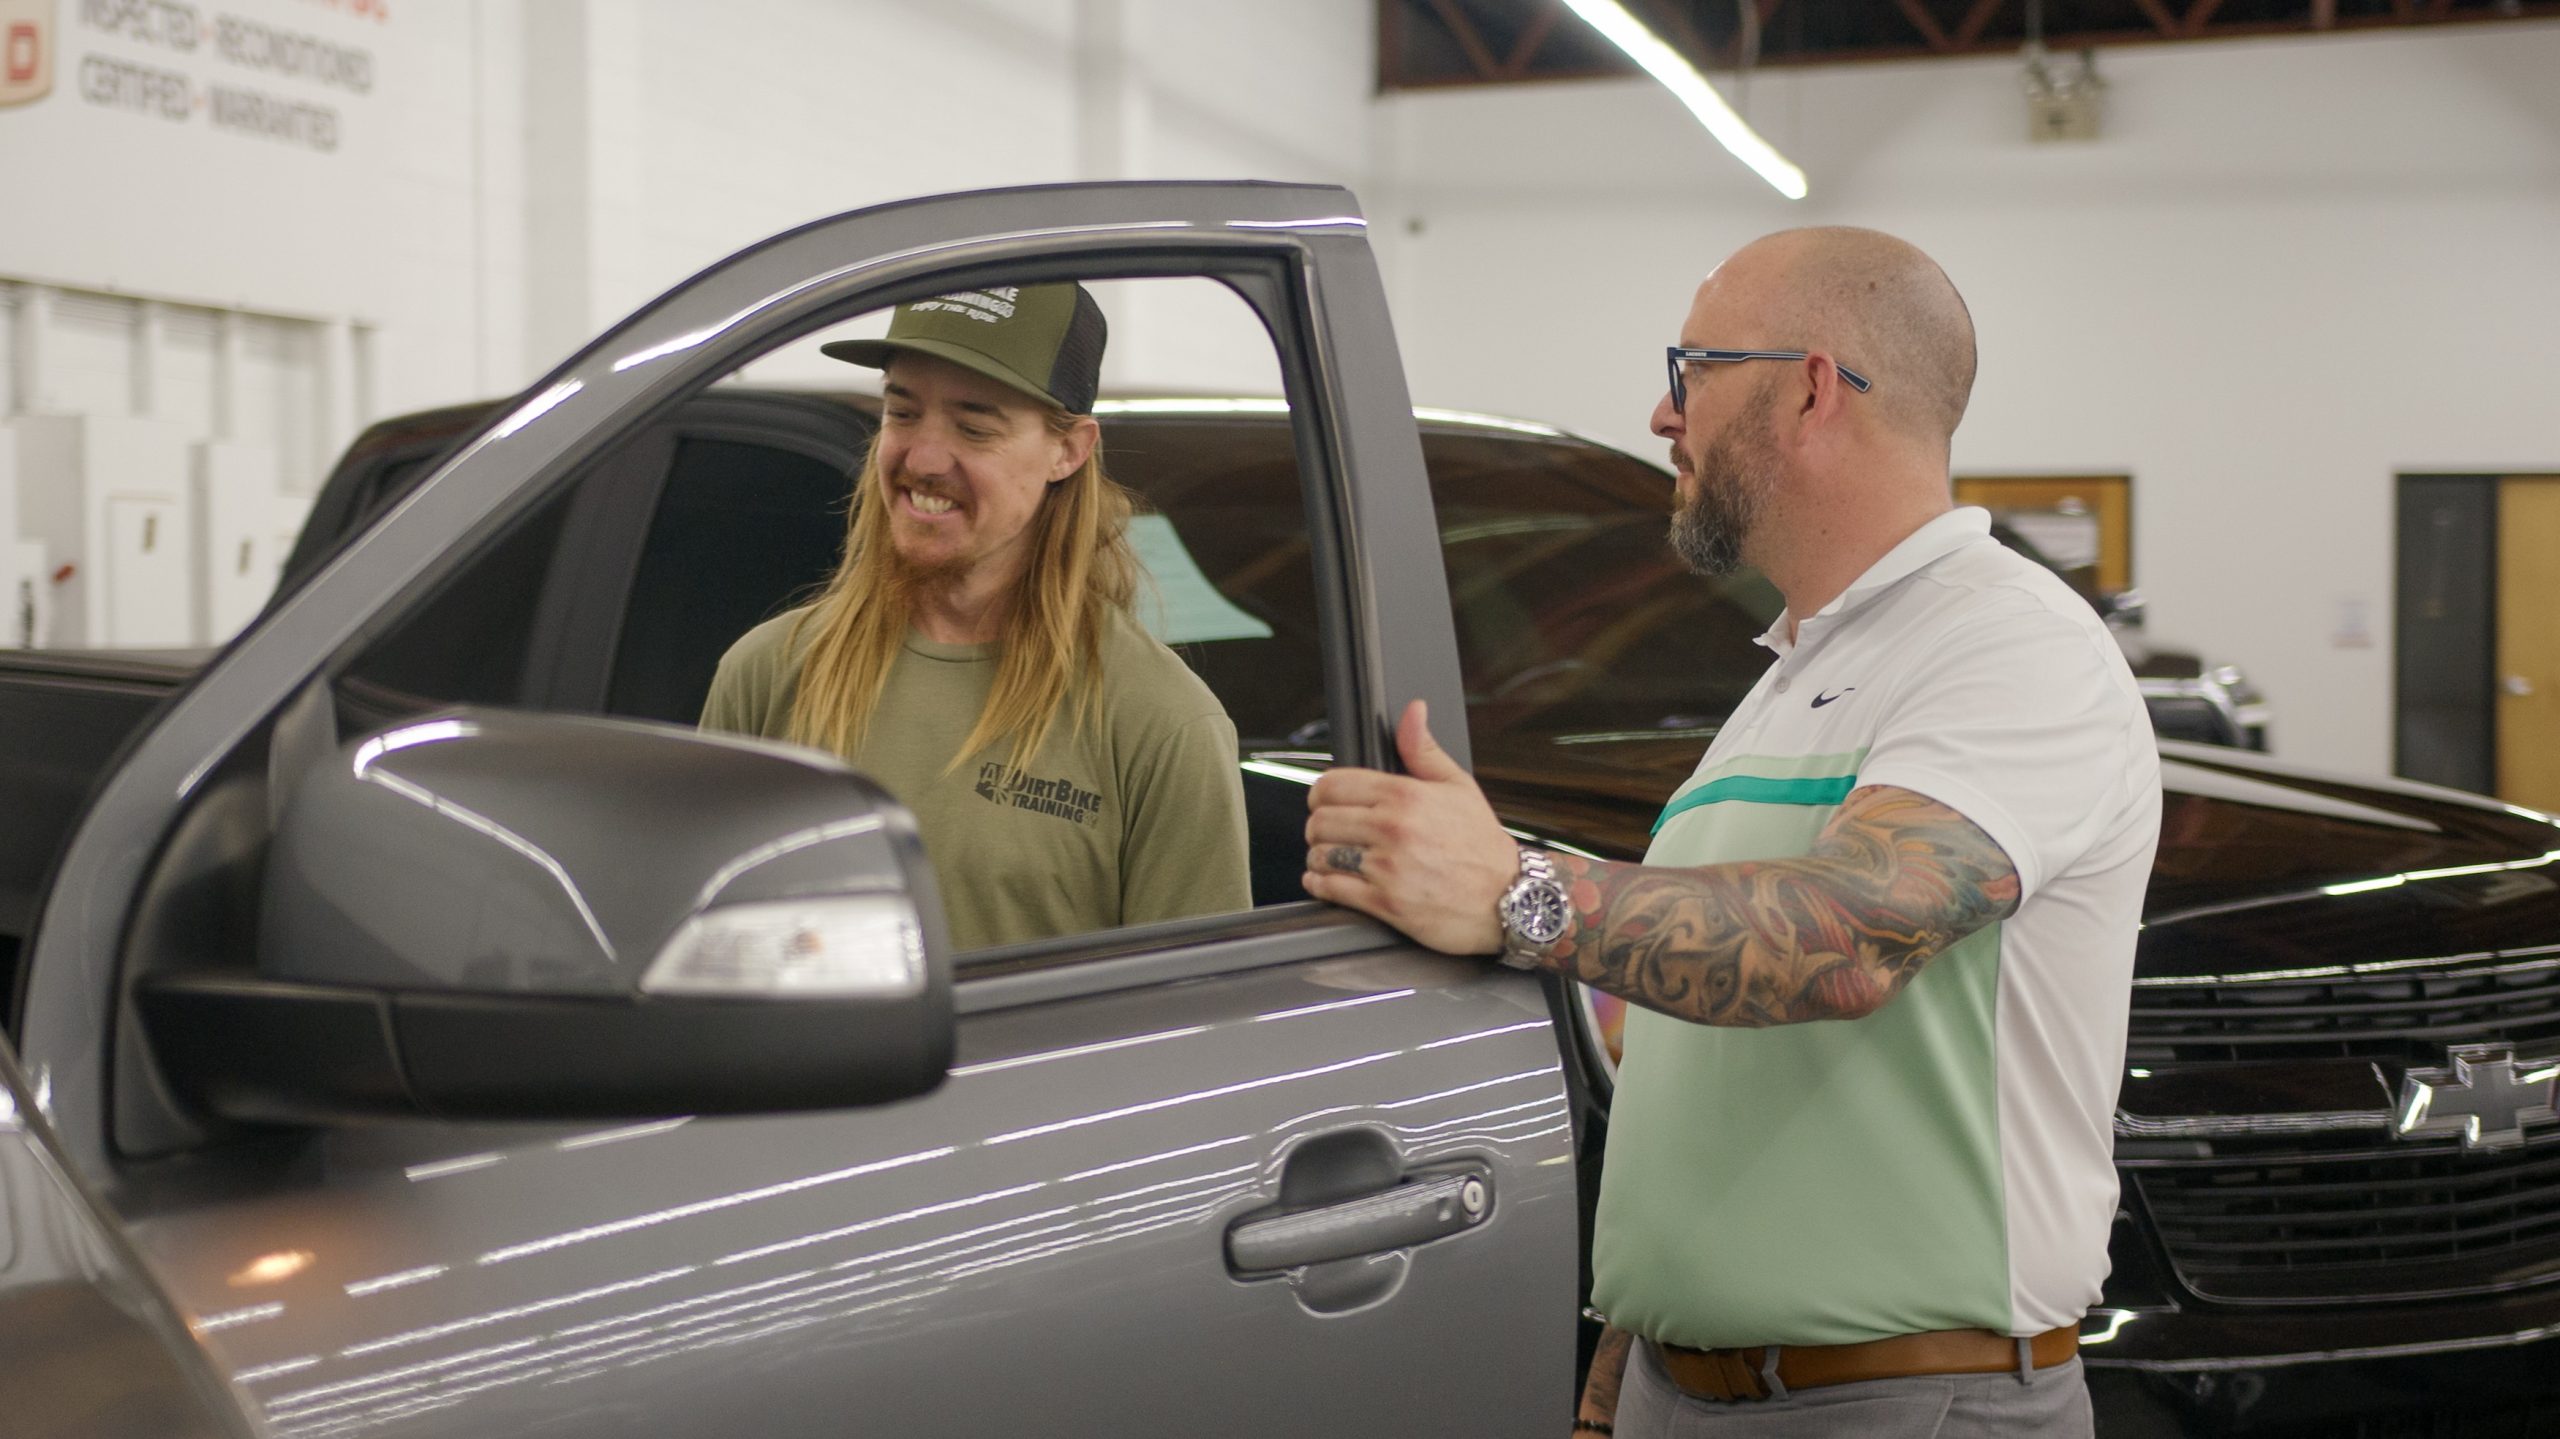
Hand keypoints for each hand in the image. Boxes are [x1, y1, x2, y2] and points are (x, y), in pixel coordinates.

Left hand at [1302, 699, 1516, 954]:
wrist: (1509, 897)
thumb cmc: (1482, 844)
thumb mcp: (1458, 786)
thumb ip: (1423, 749)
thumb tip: (1413, 712)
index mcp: (1405, 795)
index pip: (1332, 785)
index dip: (1321, 794)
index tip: (1324, 802)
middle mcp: (1393, 828)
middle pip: (1321, 820)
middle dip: (1319, 826)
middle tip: (1330, 832)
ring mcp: (1388, 868)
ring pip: (1321, 854)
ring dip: (1319, 856)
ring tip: (1331, 857)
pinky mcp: (1386, 904)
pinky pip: (1331, 888)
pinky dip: (1320, 884)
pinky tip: (1326, 880)